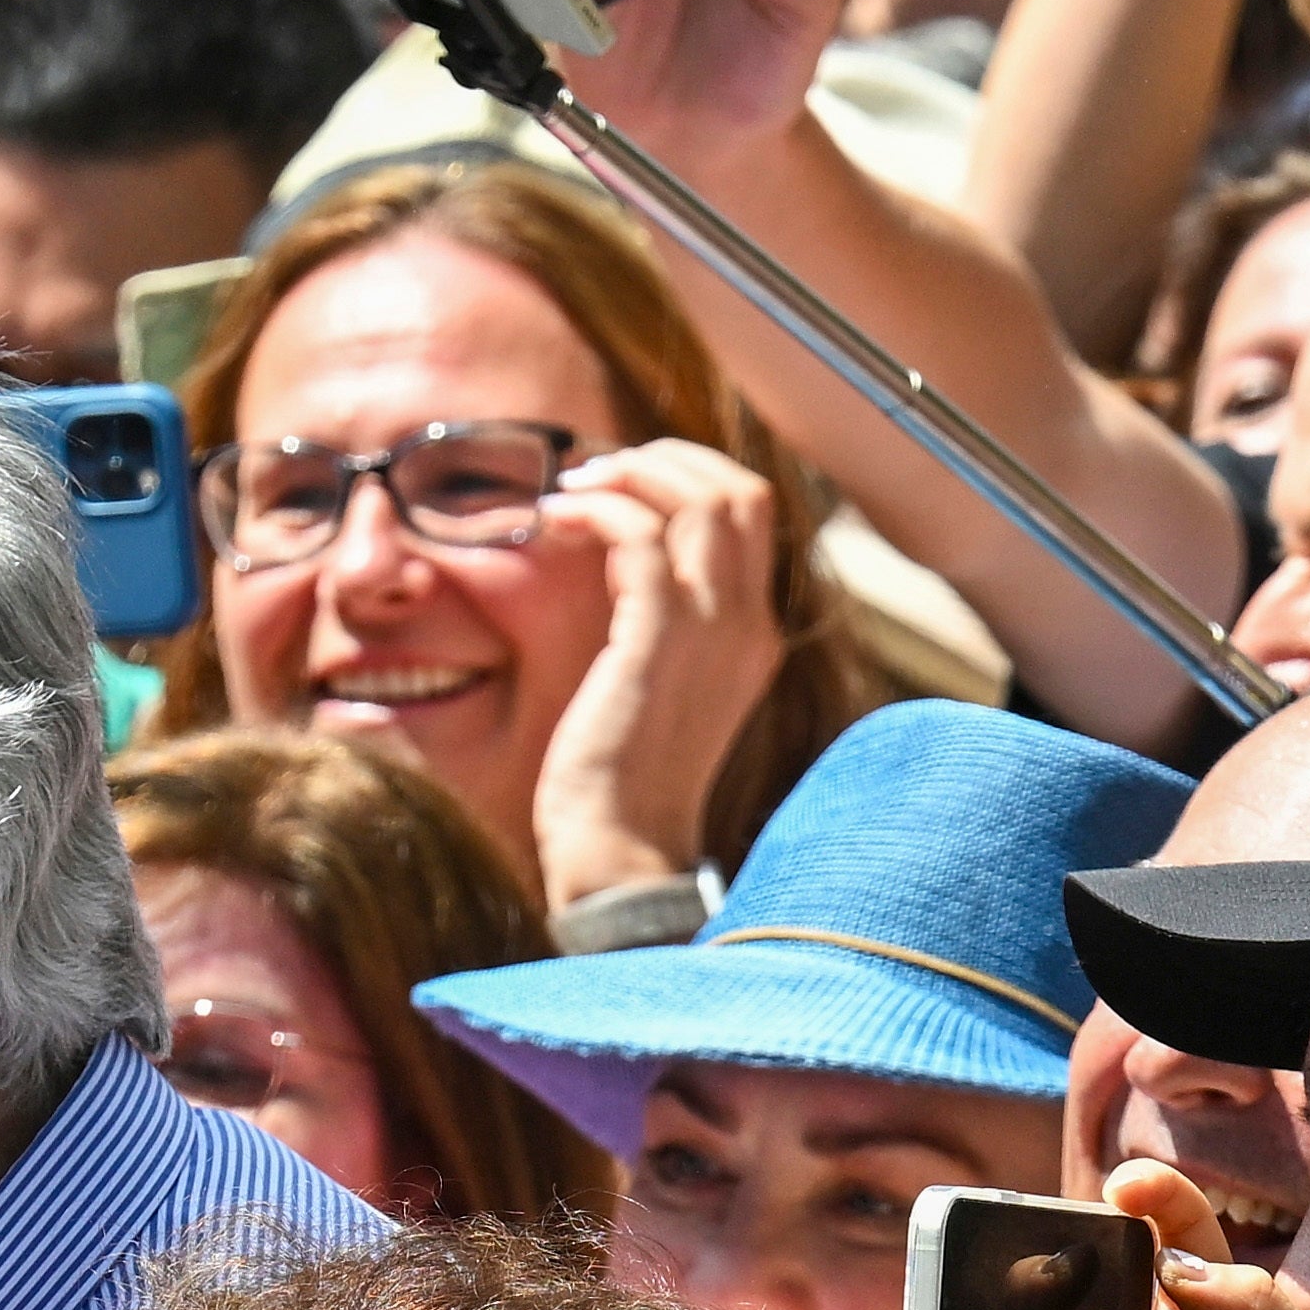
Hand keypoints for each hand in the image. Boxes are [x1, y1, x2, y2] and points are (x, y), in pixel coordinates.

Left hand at [524, 436, 794, 906]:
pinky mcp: (659, 638)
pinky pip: (638, 534)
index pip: (752, 513)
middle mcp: (748, 624)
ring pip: (697, 499)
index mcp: (755, 635)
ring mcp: (712, 630)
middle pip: (737, 489)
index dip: (690, 475)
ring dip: (626, 476)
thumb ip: (664, 622)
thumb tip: (625, 553)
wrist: (622, 849)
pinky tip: (554, 522)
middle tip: (597, 473)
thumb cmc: (624, 780)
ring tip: (572, 490)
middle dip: (663, 460)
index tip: (626, 484)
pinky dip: (595, 510)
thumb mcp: (662, 686)